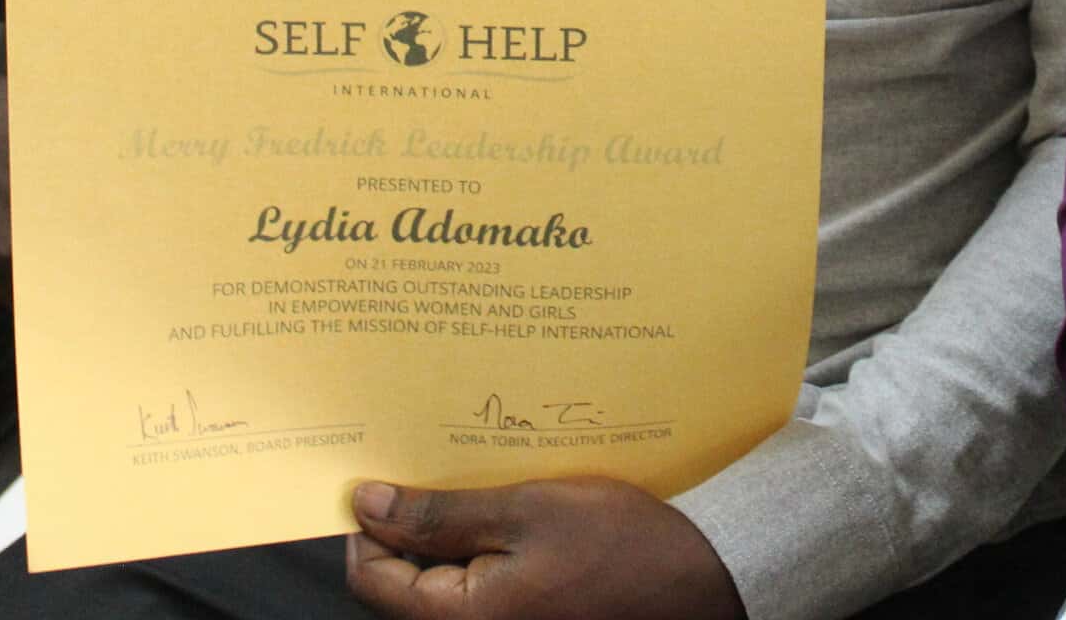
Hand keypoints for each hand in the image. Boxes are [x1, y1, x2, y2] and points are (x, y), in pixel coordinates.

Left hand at [347, 479, 743, 619]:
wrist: (699, 579)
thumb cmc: (620, 545)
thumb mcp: (525, 509)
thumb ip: (440, 513)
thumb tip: (368, 505)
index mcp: (463, 619)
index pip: (374, 578)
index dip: (366, 524)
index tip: (377, 473)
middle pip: (406, 581)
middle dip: (411, 521)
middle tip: (428, 462)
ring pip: (445, 578)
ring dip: (450, 528)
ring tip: (475, 476)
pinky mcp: (529, 618)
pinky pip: (482, 582)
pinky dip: (483, 542)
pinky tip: (506, 503)